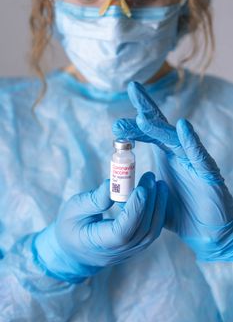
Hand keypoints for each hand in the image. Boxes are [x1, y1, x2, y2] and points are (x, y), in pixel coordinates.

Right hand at [34, 172, 167, 281]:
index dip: (134, 210)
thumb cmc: (71, 228)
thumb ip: (93, 200)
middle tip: (151, 177)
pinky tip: (157, 196)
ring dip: (158, 207)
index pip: (123, 231)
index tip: (141, 188)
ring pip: (151, 232)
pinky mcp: (136, 246)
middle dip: (150, 201)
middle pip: (142, 230)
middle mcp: (118, 251)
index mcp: (99, 243)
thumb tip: (112, 183)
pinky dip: (157, 213)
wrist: (74, 253)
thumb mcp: (73, 210)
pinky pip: (151, 231)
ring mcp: (129, 251)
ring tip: (158, 184)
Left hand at [113, 82, 232, 260]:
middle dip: (145, 110)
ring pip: (175, 139)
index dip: (135, 121)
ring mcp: (193, 161)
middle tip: (132, 89)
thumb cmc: (178, 211)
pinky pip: (199, 155)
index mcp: (165, 155)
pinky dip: (191, 141)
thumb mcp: (150, 197)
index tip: (117, 115)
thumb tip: (113, 187)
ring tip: (142, 117)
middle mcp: (178, 154)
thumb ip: (135, 189)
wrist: (204, 232)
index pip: (149, 132)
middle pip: (161, 127)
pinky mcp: (208, 173)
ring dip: (160, 127)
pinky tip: (183, 127)